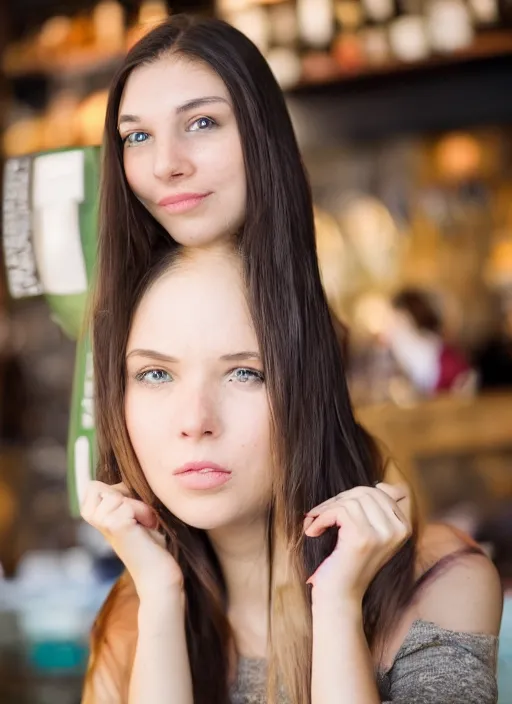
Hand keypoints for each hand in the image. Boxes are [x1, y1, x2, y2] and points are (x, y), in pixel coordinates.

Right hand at [81, 481, 182, 600]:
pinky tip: (147, 528)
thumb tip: (126, 463)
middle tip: (139, 518)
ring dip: (139, 505)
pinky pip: (130, 502)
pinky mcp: (114, 525)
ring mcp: (102, 522)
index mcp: (94, 514)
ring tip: (145, 524)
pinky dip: (144, 512)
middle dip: (129, 497)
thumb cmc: (151, 540)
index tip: (131, 512)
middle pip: (105, 486)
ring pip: (119, 493)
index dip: (118, 492)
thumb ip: (123, 493)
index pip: (93, 485)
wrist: (159, 573)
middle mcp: (93, 518)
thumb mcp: (134, 510)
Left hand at [304, 483, 411, 603]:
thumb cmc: (349, 562)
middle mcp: (398, 529)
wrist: (340, 596)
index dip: (353, 497)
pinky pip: (338, 510)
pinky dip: (321, 518)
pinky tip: (314, 531)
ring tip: (316, 524)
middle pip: (365, 492)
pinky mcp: (363, 537)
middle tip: (320, 516)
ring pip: (350, 500)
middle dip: (338, 500)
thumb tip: (383, 484)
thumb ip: (377, 509)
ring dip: (326, 509)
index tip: (337, 511)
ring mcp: (383, 534)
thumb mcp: (370, 533)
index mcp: (403, 526)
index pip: (379, 491)